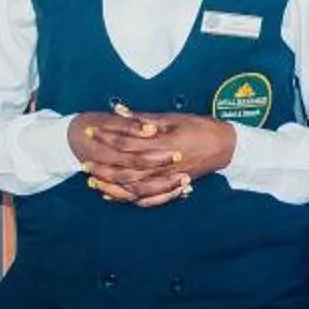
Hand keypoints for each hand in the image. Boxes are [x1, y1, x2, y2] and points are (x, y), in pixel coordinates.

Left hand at [66, 107, 237, 205]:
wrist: (224, 146)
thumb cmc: (200, 127)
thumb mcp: (173, 117)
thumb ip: (144, 117)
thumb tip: (120, 110)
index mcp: (161, 144)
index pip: (126, 142)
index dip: (106, 137)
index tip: (90, 132)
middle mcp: (161, 164)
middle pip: (125, 168)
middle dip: (102, 166)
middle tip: (83, 163)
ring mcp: (165, 178)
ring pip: (132, 186)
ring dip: (111, 186)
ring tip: (93, 182)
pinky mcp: (170, 186)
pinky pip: (146, 198)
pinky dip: (129, 198)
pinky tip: (114, 197)